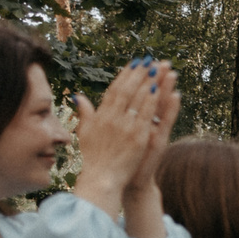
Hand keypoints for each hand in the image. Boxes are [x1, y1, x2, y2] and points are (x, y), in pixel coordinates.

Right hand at [70, 60, 175, 205]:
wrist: (101, 178)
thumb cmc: (93, 157)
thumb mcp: (85, 132)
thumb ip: (85, 112)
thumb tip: (78, 96)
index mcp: (101, 115)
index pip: (115, 90)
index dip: (125, 75)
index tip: (134, 63)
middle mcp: (112, 118)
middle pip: (127, 90)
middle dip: (138, 73)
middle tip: (149, 59)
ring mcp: (125, 127)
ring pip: (138, 99)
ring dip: (148, 82)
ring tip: (157, 68)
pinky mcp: (137, 138)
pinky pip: (147, 115)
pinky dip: (153, 102)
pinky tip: (160, 90)